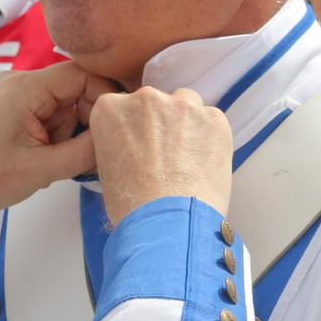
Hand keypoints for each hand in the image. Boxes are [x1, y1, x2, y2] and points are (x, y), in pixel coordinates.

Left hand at [0, 62, 117, 222]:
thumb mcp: (42, 170)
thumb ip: (85, 151)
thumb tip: (117, 138)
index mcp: (26, 88)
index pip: (83, 74)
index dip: (105, 97)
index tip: (112, 127)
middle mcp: (18, 81)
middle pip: (74, 90)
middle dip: (83, 122)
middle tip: (77, 154)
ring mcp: (10, 93)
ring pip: (60, 104)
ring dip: (65, 133)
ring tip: (47, 162)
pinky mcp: (6, 107)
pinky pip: (43, 112)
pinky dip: (50, 134)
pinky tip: (39, 158)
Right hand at [90, 86, 232, 225]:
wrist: (167, 222)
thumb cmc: (131, 205)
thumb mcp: (106, 168)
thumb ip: (119, 143)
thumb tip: (135, 147)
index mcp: (110, 109)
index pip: (121, 106)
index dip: (133, 127)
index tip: (139, 145)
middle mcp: (145, 98)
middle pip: (155, 102)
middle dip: (159, 124)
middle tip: (163, 157)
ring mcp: (182, 105)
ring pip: (186, 105)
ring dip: (186, 125)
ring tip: (186, 160)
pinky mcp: (214, 118)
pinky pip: (211, 121)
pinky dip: (210, 139)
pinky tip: (204, 165)